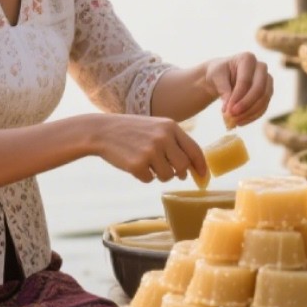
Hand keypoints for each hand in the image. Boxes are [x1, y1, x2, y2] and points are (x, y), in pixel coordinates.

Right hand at [91, 115, 207, 183]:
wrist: (102, 130)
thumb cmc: (132, 131)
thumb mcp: (156, 128)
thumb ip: (175, 143)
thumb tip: (191, 169)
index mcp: (171, 127)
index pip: (194, 150)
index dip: (201, 166)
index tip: (203, 177)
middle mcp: (163, 138)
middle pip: (183, 166)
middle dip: (179, 173)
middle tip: (171, 171)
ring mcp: (150, 151)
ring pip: (168, 176)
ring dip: (159, 174)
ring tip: (146, 162)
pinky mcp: (137, 164)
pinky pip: (149, 179)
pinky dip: (143, 176)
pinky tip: (133, 163)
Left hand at [204, 52, 272, 127]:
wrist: (223, 76)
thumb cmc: (219, 74)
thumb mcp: (216, 78)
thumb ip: (223, 90)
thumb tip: (229, 107)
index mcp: (247, 58)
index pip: (245, 81)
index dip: (237, 97)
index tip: (226, 111)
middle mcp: (261, 67)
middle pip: (259, 90)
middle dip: (246, 105)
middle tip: (232, 117)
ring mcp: (267, 80)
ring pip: (264, 100)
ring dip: (250, 113)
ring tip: (234, 122)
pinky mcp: (268, 93)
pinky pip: (264, 107)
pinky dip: (253, 116)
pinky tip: (241, 123)